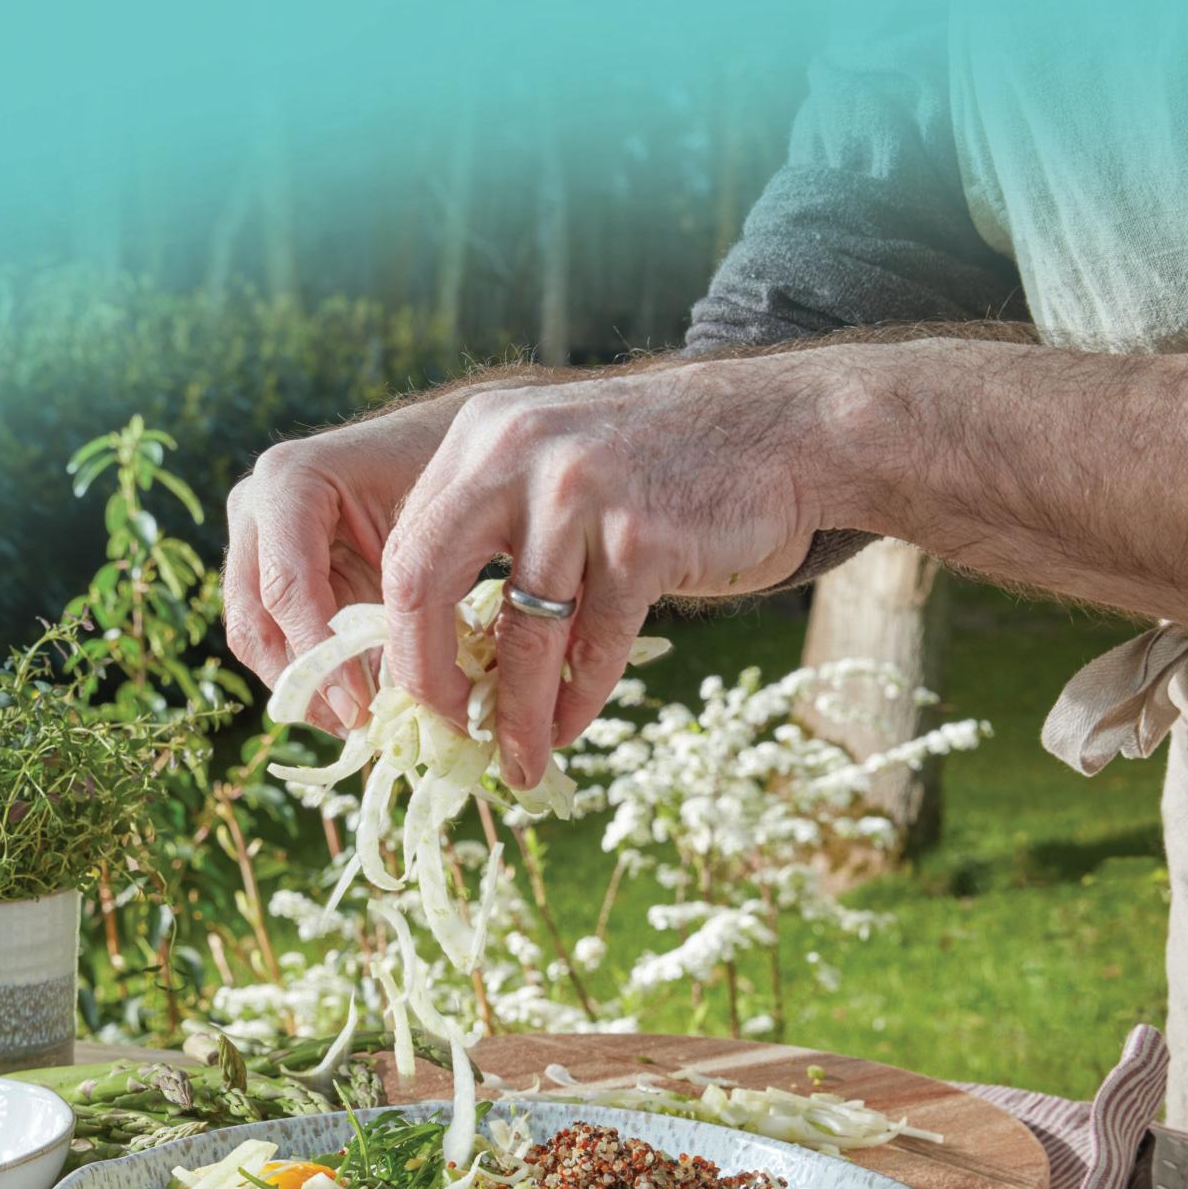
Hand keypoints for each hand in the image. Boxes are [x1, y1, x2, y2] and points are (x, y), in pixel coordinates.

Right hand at [222, 397, 458, 733]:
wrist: (452, 447)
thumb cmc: (450, 479)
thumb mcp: (432, 535)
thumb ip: (402, 603)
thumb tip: (393, 699)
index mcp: (288, 480)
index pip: (287, 587)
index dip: (321, 656)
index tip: (362, 711)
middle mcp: (253, 507)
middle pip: (254, 620)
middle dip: (305, 682)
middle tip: (357, 728)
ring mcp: (251, 539)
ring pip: (252, 637)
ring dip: (301, 689)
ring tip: (357, 724)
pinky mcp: (264, 571)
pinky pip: (269, 638)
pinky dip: (307, 675)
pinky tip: (352, 702)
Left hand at [380, 353, 832, 786]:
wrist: (788, 428)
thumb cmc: (664, 464)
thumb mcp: (556, 462)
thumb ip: (493, 526)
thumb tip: (437, 647)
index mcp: (481, 435)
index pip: (403, 546)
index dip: (399, 632)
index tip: (418, 688)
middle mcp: (514, 452)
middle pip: (421, 582)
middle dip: (425, 673)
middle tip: (443, 725)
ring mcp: (579, 492)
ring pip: (520, 633)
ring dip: (516, 713)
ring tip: (517, 760)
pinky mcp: (642, 537)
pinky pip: (593, 644)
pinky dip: (578, 699)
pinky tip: (571, 725)